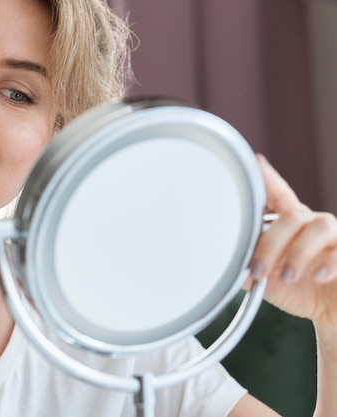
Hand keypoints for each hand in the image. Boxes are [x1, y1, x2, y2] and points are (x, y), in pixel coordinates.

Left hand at [247, 155, 336, 329]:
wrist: (331, 315)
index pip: (277, 195)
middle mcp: (311, 223)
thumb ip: (245, 264)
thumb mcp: (265, 278)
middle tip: (258, 270)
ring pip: (317, 226)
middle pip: (290, 216)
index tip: (255, 163)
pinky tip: (316, 276)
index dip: (268, 178)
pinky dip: (327, 263)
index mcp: (287, 224)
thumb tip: (220, 259)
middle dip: (270, 244)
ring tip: (286, 277)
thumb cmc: (298, 291)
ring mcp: (333, 235)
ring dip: (297, 253)